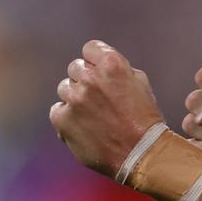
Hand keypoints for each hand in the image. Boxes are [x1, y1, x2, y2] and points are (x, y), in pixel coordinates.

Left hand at [49, 40, 165, 176]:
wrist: (141, 153)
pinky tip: (83, 126)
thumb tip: (98, 66)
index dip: (95, 60)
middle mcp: (90, 78)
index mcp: (111, 63)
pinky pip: (57, 110)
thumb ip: (118, 68)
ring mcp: (74, 99)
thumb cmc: (144, 117)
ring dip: (75, 97)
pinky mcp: (62, 119)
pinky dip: (67, 117)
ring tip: (92, 114)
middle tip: (98, 97)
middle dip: (85, 79)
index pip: (90, 48)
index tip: (99, 71)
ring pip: (64, 88)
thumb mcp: (139, 82)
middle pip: (75, 68)